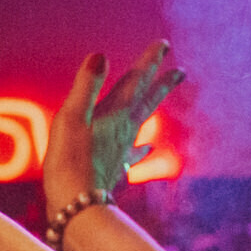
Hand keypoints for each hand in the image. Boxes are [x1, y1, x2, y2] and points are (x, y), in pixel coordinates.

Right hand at [45, 41, 183, 207]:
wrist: (77, 205)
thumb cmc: (69, 161)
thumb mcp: (72, 117)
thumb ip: (86, 86)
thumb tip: (100, 55)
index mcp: (115, 114)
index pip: (136, 81)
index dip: (149, 61)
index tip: (164, 45)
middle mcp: (124, 131)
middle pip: (148, 102)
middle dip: (162, 83)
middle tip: (180, 71)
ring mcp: (121, 150)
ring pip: (142, 122)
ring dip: (152, 107)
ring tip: (162, 100)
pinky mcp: (115, 168)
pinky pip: (132, 151)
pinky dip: (141, 146)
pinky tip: (147, 149)